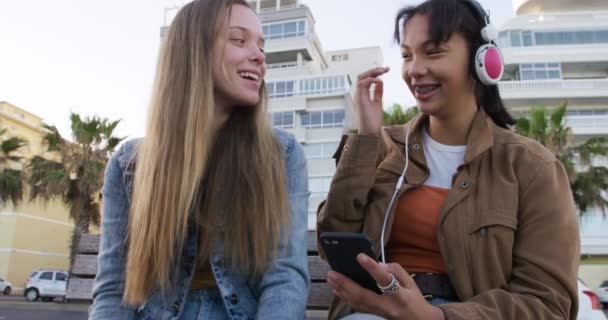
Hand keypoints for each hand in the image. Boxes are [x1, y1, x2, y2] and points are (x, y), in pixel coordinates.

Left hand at [326, 253, 445, 319]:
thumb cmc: (414, 299)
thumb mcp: (411, 282)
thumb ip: (396, 270)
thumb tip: (379, 264)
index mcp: (400, 295)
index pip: (385, 280)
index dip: (373, 268)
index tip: (360, 256)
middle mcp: (387, 306)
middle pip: (363, 296)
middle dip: (346, 284)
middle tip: (332, 273)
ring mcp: (379, 313)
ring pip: (356, 303)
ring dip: (341, 290)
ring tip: (331, 278)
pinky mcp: (373, 315)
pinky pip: (356, 306)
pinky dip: (345, 296)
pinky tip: (337, 288)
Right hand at [355, 67, 389, 136]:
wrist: (371, 132)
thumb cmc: (373, 120)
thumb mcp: (378, 103)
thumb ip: (378, 92)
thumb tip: (380, 82)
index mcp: (362, 94)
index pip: (365, 78)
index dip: (375, 73)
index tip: (386, 71)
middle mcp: (358, 94)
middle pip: (361, 75)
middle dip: (373, 70)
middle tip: (385, 69)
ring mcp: (358, 96)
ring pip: (360, 77)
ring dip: (372, 72)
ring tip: (383, 71)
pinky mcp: (360, 100)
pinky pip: (362, 84)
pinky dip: (371, 80)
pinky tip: (379, 81)